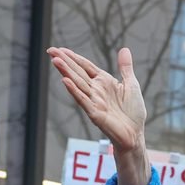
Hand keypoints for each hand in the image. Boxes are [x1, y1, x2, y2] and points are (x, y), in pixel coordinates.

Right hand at [47, 47, 150, 184]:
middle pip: (77, 72)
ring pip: (77, 84)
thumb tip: (124, 49)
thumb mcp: (131, 84)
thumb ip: (125, 67)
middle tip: (50, 50)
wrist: (135, 134)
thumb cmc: (133, 112)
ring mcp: (94, 101)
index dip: (74, 57)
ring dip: (66, 72)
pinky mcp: (95, 113)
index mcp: (103, 82)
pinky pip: (83, 100)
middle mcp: (96, 90)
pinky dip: (74, 91)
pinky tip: (65, 81)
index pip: (85, 66)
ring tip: (55, 61)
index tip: (60, 49)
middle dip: (64, 61)